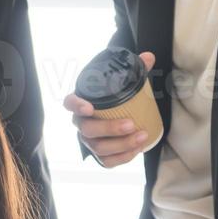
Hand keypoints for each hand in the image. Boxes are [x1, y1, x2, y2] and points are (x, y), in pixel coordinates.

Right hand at [64, 51, 155, 167]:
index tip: (89, 107)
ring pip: (99, 148)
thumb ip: (135, 70)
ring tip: (142, 136)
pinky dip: (123, 157)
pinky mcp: (100, 156)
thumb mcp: (126, 84)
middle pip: (87, 129)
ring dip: (121, 144)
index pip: (69, 103)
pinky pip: (107, 162)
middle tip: (130, 123)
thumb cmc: (118, 100)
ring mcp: (89, 142)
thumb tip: (148, 57)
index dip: (76, 105)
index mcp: (82, 104)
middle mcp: (81, 124)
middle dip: (109, 128)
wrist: (122, 119)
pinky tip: (138, 149)